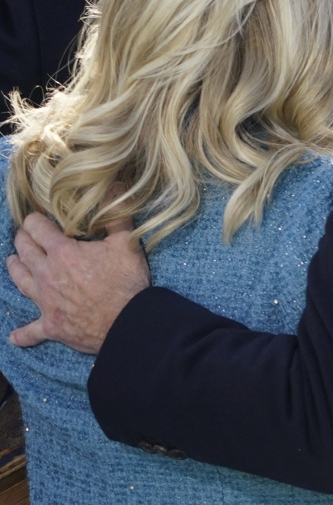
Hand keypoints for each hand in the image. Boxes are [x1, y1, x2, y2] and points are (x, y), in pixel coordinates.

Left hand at [5, 213, 148, 352]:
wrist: (127, 322)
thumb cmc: (126, 282)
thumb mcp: (126, 243)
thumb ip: (117, 215)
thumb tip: (115, 186)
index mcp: (62, 253)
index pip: (37, 229)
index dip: (35, 220)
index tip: (38, 217)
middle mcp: (46, 275)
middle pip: (24, 252)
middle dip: (22, 240)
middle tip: (26, 235)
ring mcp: (45, 301)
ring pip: (20, 281)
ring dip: (15, 269)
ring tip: (14, 261)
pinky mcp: (51, 325)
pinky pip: (30, 331)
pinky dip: (22, 334)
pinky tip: (14, 337)